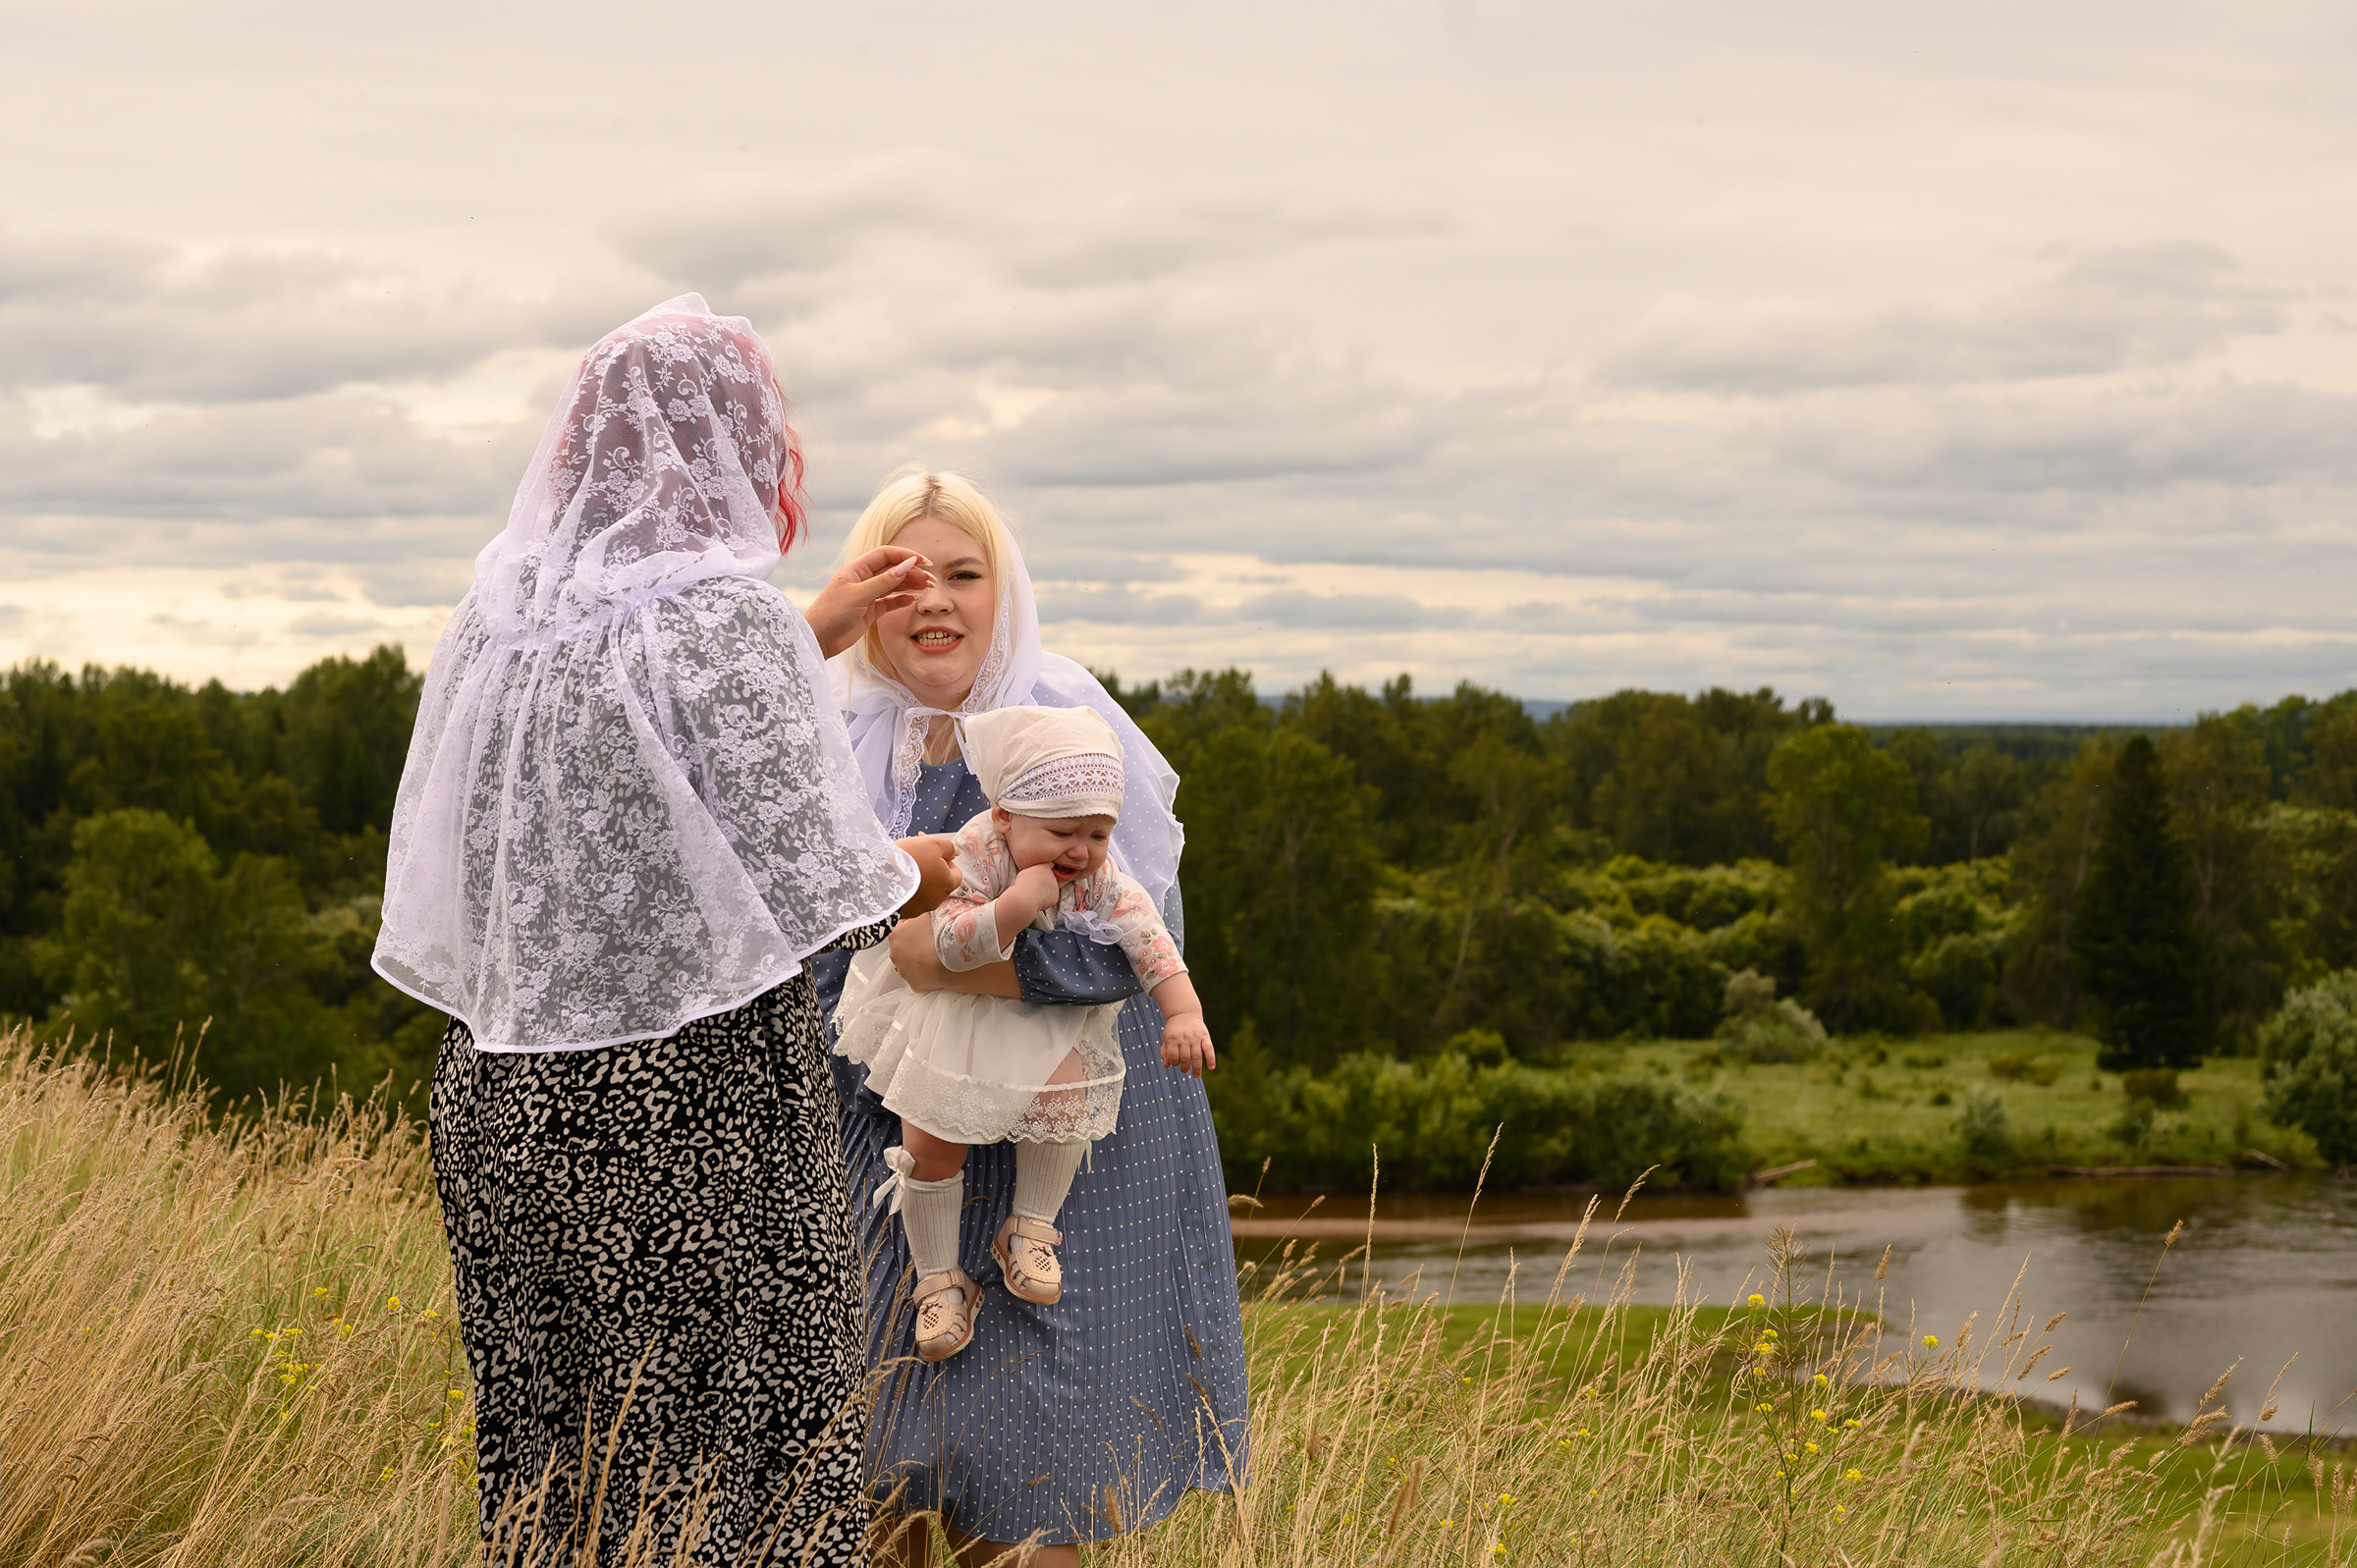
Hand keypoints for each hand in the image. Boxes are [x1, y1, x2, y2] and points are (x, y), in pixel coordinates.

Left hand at [804, 546, 933, 659]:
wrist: (818, 639)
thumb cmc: (832, 613)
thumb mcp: (859, 595)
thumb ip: (884, 581)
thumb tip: (907, 564)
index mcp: (857, 569)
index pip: (886, 555)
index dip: (905, 555)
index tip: (923, 562)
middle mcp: (863, 579)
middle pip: (892, 569)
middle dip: (912, 572)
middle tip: (930, 579)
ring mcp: (867, 595)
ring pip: (893, 585)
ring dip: (910, 585)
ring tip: (927, 588)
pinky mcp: (869, 611)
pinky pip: (889, 602)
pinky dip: (902, 600)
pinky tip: (913, 600)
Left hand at [889, 916, 1021, 997]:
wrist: (953, 957)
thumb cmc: (942, 933)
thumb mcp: (932, 912)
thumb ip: (925, 908)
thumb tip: (927, 900)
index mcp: (896, 934)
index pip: (902, 927)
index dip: (915, 924)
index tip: (926, 926)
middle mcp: (895, 953)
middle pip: (904, 945)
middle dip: (915, 942)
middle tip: (931, 940)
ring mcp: (904, 970)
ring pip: (910, 962)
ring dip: (919, 958)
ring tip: (934, 954)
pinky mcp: (914, 984)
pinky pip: (919, 976)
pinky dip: (925, 972)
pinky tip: (935, 966)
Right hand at [896, 835, 958, 916]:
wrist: (879, 877)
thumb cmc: (910, 858)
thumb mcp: (933, 843)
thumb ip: (949, 848)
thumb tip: (955, 854)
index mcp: (948, 884)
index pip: (955, 872)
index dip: (945, 860)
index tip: (930, 852)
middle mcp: (937, 899)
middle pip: (939, 881)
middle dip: (931, 867)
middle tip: (916, 855)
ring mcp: (920, 908)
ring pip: (924, 890)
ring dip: (918, 878)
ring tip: (903, 866)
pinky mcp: (905, 912)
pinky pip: (909, 898)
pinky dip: (906, 888)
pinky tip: (896, 878)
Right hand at [1007, 862, 1062, 917]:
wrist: (1025, 899)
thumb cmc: (1022, 885)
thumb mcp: (1025, 873)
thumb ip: (1034, 872)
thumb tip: (1037, 874)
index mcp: (1045, 868)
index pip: (1050, 865)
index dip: (1045, 869)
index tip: (1040, 873)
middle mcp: (1052, 876)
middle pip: (1050, 878)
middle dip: (1044, 882)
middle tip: (1033, 887)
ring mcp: (1055, 886)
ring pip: (1050, 888)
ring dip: (1044, 891)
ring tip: (1034, 893)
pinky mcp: (1055, 896)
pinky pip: (1050, 897)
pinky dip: (1045, 900)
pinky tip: (1037, 900)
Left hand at [1160, 1013, 1215, 1076]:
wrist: (1184, 1013)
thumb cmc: (1174, 1029)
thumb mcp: (1166, 1038)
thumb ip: (1164, 1052)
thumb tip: (1166, 1066)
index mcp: (1173, 1038)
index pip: (1173, 1056)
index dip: (1174, 1063)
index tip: (1175, 1063)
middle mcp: (1184, 1038)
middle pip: (1185, 1058)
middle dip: (1184, 1067)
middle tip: (1184, 1070)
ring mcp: (1195, 1037)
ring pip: (1196, 1056)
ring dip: (1196, 1068)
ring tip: (1196, 1075)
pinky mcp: (1205, 1036)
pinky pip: (1209, 1049)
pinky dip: (1211, 1059)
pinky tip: (1211, 1067)